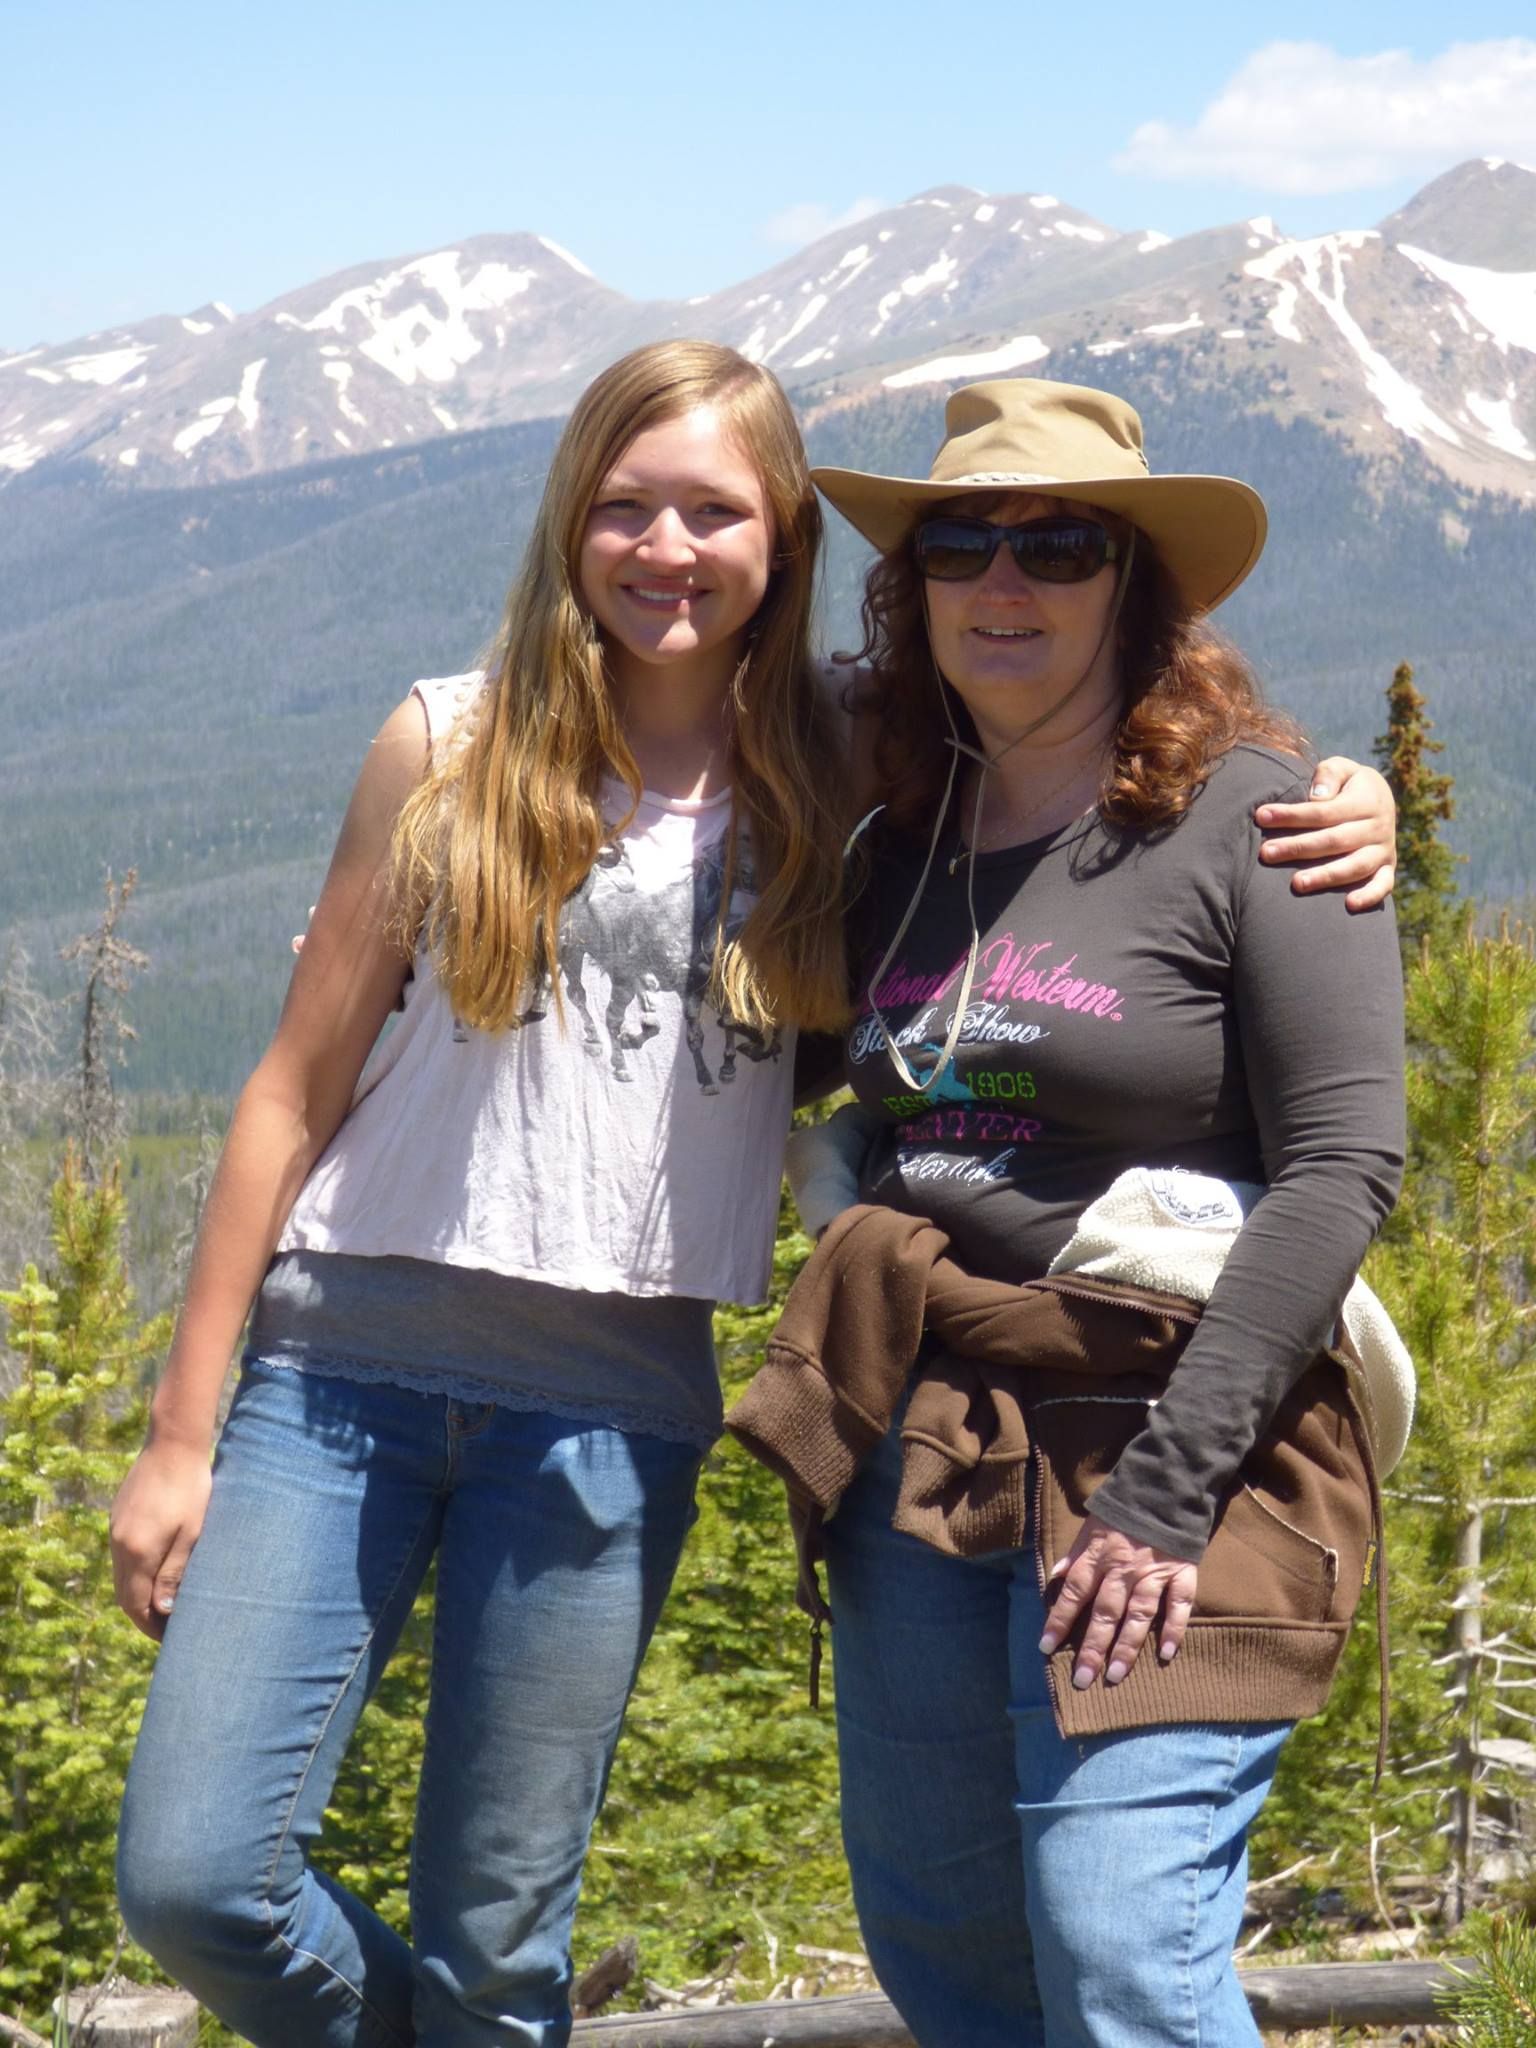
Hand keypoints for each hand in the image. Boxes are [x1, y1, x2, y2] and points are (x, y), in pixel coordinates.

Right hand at [110, 1437, 213, 1640]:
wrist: (174, 1443)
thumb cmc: (192, 1489)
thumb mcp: (191, 1534)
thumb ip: (173, 1573)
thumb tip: (162, 1611)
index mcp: (138, 1552)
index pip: (136, 1605)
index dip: (151, 1626)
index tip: (171, 1639)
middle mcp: (119, 1544)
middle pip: (124, 1595)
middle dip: (144, 1616)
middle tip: (169, 1629)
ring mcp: (115, 1529)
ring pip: (121, 1576)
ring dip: (139, 1595)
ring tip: (166, 1605)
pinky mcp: (118, 1516)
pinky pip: (121, 1556)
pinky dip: (136, 1573)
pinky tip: (156, 1572)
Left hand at [1038, 1513, 1197, 1688]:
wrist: (1165, 1487)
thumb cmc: (1123, 1510)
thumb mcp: (1091, 1525)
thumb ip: (1074, 1554)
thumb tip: (1053, 1578)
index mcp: (1099, 1555)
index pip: (1074, 1592)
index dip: (1059, 1620)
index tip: (1045, 1647)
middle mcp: (1124, 1568)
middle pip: (1105, 1612)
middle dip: (1093, 1647)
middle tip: (1082, 1679)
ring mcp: (1154, 1572)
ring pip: (1139, 1614)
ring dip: (1127, 1646)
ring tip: (1115, 1675)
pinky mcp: (1182, 1572)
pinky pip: (1179, 1604)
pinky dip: (1174, 1628)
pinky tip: (1166, 1653)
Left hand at [1254, 758, 1396, 911]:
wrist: (1381, 801)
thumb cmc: (1347, 786)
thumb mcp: (1342, 769)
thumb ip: (1328, 775)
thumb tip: (1316, 796)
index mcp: (1366, 801)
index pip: (1324, 811)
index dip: (1292, 815)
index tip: (1261, 817)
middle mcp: (1378, 827)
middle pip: (1334, 840)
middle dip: (1298, 847)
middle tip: (1266, 853)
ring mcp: (1384, 850)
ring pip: (1355, 866)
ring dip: (1326, 876)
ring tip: (1296, 884)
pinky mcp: (1386, 869)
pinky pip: (1382, 886)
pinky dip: (1369, 896)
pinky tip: (1348, 905)